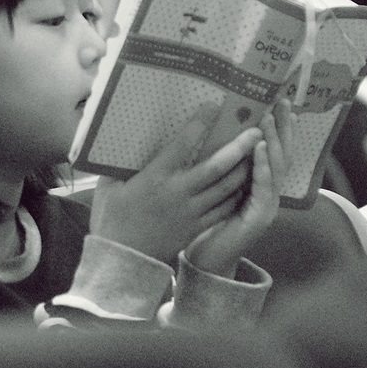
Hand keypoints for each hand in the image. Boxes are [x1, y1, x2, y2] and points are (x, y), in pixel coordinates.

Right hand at [91, 104, 262, 264]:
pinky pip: (224, 209)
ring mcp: (191, 212)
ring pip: (226, 188)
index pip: (182, 144)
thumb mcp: (108, 186)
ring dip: (244, 169)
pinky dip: (237, 194)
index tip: (214, 105)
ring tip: (258, 153)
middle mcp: (178, 193)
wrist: (123, 262)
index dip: (200, 123)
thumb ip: (120, 164)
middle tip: (256, 130)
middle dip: (239, 147)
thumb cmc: (112, 220)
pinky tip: (245, 183)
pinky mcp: (197, 227)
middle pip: (216, 167)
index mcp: (155, 178)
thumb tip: (126, 141)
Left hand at [185, 98, 289, 277]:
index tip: (279, 102)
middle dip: (284, 127)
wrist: (206, 262)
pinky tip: (261, 150)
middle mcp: (269, 193)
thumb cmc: (206, 224)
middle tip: (281, 103)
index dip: (280, 127)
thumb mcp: (216, 189)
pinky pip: (265, 189)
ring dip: (275, 142)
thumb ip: (222, 166)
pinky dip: (264, 167)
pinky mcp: (260, 218)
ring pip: (278, 169)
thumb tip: (211, 131)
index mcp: (260, 184)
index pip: (275, 150)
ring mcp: (268, 206)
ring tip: (270, 120)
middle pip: (283, 154)